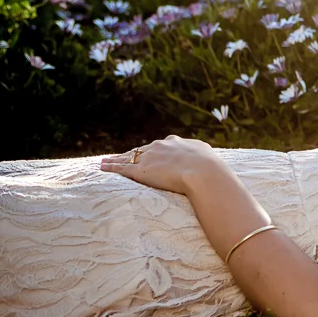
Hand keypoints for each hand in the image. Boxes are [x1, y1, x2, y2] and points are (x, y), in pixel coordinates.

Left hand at [100, 135, 223, 195]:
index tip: (149, 154)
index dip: (154, 151)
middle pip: (143, 150)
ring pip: (129, 157)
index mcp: (178, 143)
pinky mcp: (141, 170)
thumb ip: (206, 163)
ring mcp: (151, 157)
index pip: (161, 146)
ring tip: (105, 161)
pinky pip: (122, 168)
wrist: (205, 173)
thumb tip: (215, 171)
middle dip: (133, 153)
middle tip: (122, 156)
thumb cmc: (212, 170)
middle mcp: (162, 146)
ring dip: (116, 159)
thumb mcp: (211, 161)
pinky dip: (110, 167)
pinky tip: (102, 166)